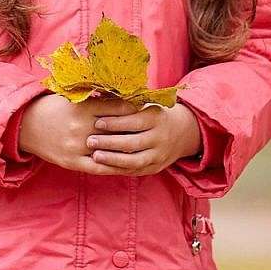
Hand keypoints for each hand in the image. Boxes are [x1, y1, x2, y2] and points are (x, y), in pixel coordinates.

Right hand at [18, 93, 136, 173]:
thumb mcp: (73, 98)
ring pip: (110, 150)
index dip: (133, 109)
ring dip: (127, 150)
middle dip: (134, 129)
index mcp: (82, 109)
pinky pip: (98, 167)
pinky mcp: (72, 162)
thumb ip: (96, 99)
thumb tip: (124, 96)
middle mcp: (81, 128)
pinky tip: (126, 165)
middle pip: (116, 130)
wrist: (26, 126)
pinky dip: (114, 167)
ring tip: (143, 148)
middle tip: (150, 129)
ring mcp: (76, 147)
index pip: (116, 108)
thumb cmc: (53, 108)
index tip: (145, 108)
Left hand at [86, 99, 202, 176]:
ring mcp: (159, 155)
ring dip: (113, 159)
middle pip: (133, 142)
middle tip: (90, 141)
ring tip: (94, 156)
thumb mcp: (145, 106)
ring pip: (135, 160)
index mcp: (157, 118)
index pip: (134, 122)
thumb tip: (100, 98)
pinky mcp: (155, 168)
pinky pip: (135, 171)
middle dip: (110, 142)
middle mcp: (160, 137)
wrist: (181, 132)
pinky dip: (118, 169)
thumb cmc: (152, 115)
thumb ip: (126, 105)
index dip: (115, 123)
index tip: (97, 122)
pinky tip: (103, 166)